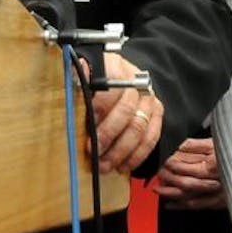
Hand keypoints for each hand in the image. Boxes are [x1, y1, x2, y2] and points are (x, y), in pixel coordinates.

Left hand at [83, 52, 161, 173]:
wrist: (120, 79)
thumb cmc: (95, 81)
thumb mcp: (83, 75)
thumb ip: (77, 78)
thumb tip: (74, 73)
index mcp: (115, 66)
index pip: (111, 85)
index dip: (100, 106)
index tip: (87, 124)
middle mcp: (135, 82)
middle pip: (126, 110)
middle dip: (108, 135)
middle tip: (93, 152)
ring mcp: (148, 98)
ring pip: (138, 127)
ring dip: (120, 151)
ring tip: (104, 165)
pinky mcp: (157, 113)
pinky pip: (151, 138)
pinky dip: (137, 155)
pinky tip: (123, 166)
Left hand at [155, 137, 226, 208]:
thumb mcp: (218, 144)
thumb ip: (198, 145)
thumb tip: (179, 144)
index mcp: (212, 166)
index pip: (185, 166)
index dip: (171, 164)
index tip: (161, 161)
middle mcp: (213, 182)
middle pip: (184, 182)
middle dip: (168, 181)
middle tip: (155, 177)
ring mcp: (217, 194)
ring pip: (189, 197)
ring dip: (172, 194)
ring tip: (158, 190)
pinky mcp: (220, 202)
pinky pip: (198, 206)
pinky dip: (183, 205)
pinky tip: (170, 205)